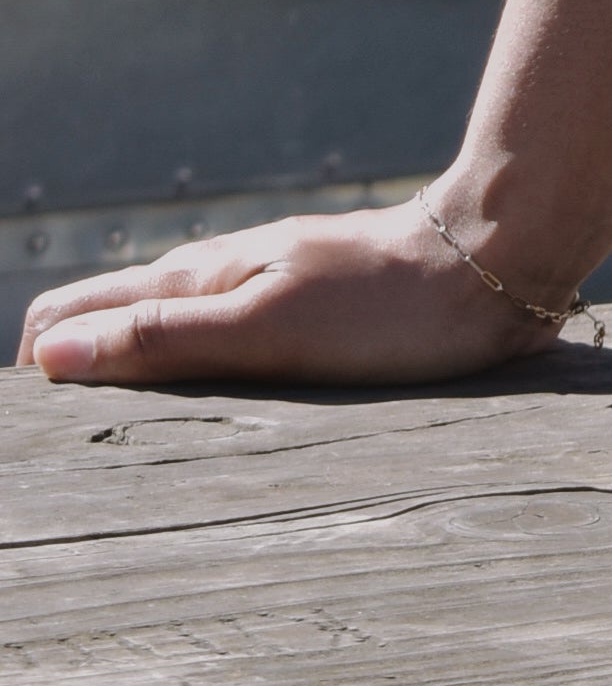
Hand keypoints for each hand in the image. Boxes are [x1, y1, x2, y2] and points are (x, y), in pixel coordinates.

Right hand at [17, 196, 555, 388]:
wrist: (491, 260)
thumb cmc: (384, 304)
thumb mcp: (265, 330)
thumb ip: (163, 338)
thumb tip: (50, 354)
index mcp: (198, 278)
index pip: (72, 314)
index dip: (37, 366)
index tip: (22, 425)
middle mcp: (221, 274)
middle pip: (110, 311)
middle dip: (60, 356)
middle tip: (36, 420)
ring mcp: (264, 283)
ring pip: (161, 316)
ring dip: (115, 353)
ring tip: (86, 403)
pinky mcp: (306, 301)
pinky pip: (215, 327)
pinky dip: (175, 353)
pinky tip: (188, 381)